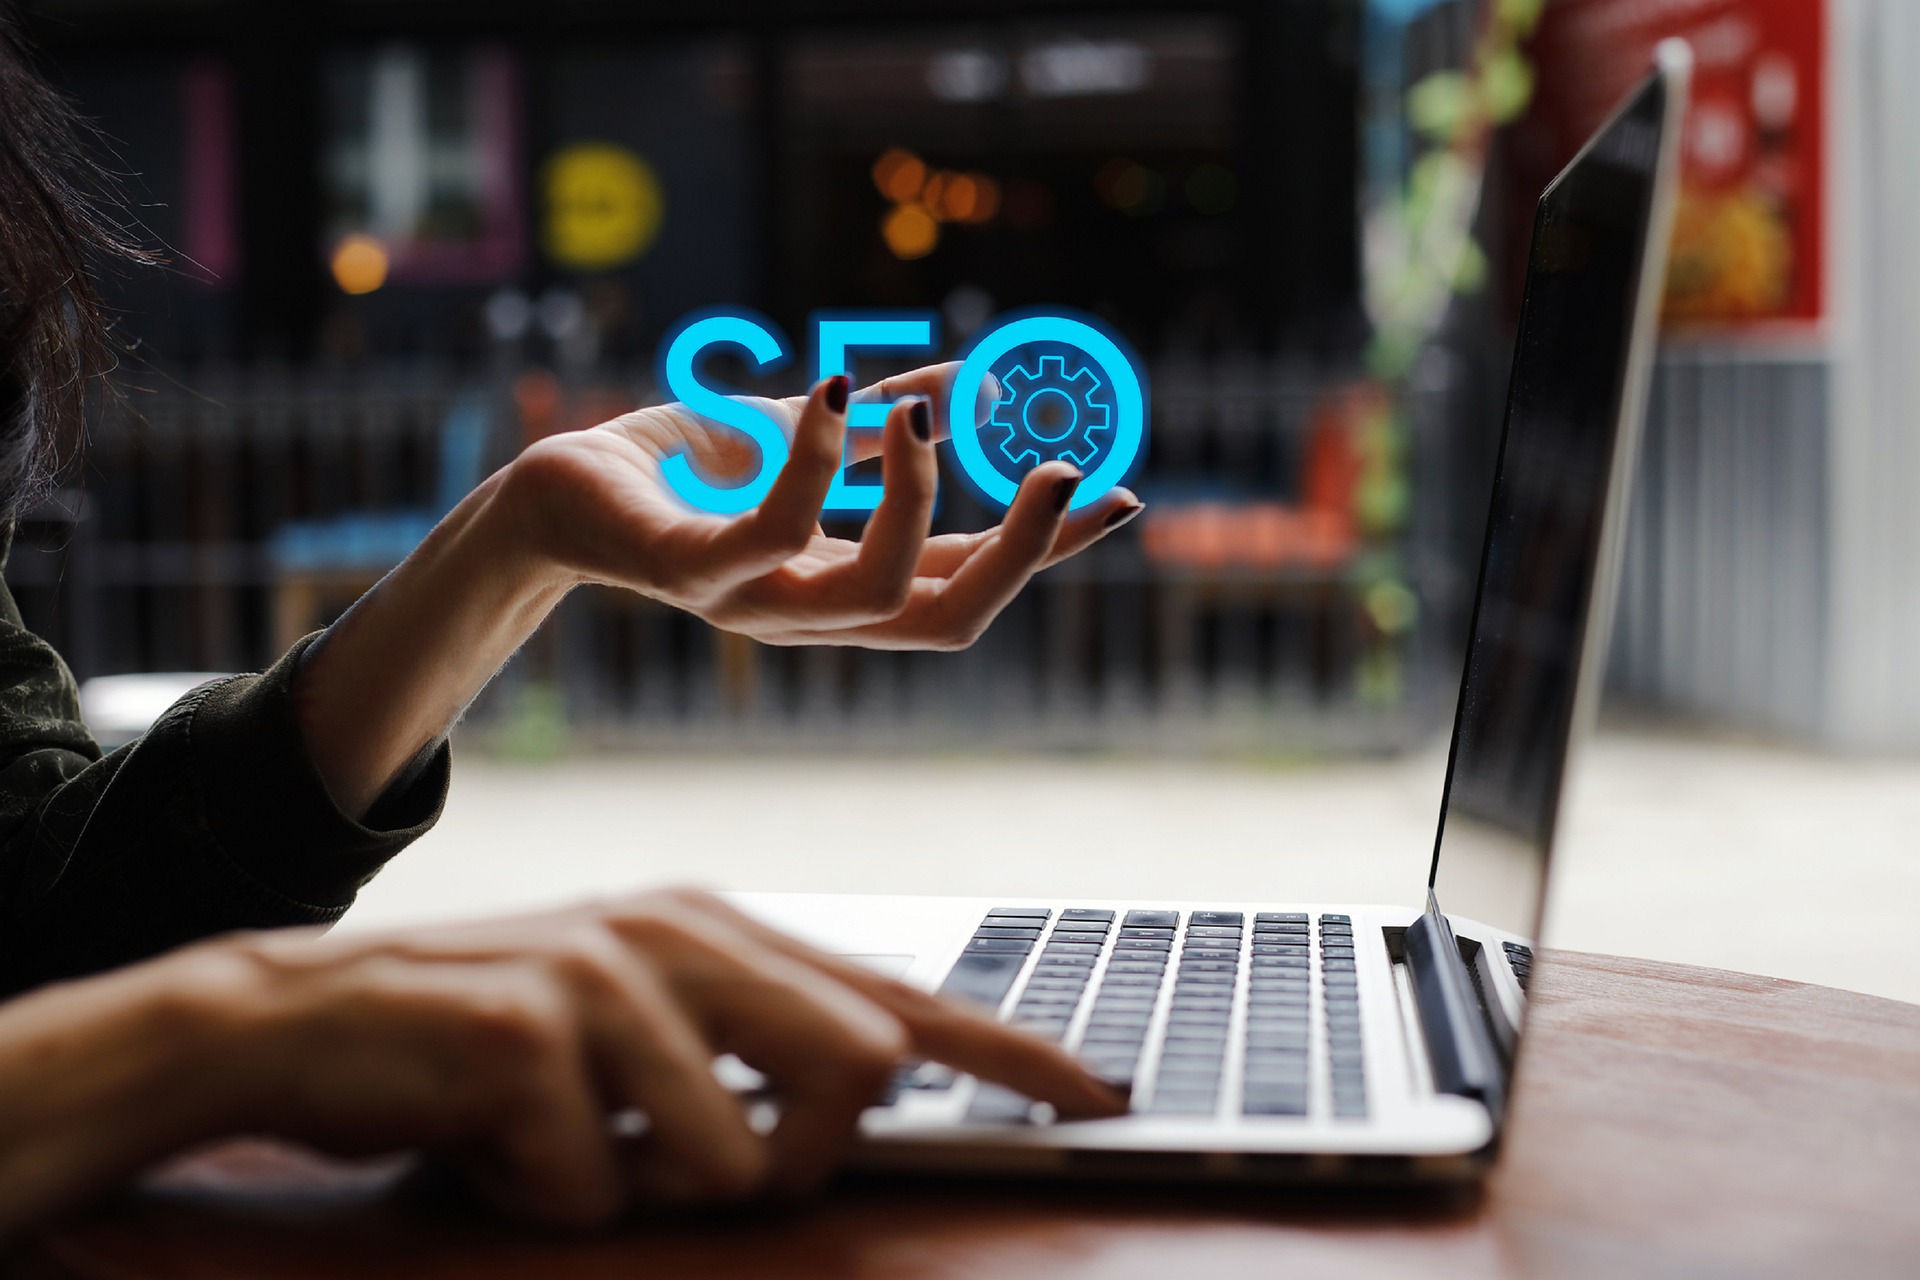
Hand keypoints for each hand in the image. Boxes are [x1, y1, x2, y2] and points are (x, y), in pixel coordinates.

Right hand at [164, 890, 1123, 1225]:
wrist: (298, 1019)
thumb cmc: (486, 1040)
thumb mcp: (633, 1024)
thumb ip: (747, 1045)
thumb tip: (871, 1081)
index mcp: (719, 929)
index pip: (897, 998)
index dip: (1006, 1049)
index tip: (1097, 1090)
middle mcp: (681, 932)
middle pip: (853, 1073)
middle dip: (788, 1157)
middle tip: (672, 1158)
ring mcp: (606, 973)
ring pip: (729, 1159)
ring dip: (640, 1189)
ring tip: (558, 1142)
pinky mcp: (526, 1029)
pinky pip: (596, 1189)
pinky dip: (544, 1198)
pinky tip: (491, 1146)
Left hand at [292, 363, 1144, 816]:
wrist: (553, 490)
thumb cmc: (680, 472)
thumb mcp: (802, 443)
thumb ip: (880, 437)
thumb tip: (969, 384)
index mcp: (847, 586)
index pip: (971, 584)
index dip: (1049, 551)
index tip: (1121, 496)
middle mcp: (813, 614)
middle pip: (950, 617)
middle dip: (1022, 550)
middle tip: (1058, 465)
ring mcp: (755, 604)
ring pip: (881, 592)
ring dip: (921, 499)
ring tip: (922, 414)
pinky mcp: (693, 571)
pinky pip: (777, 531)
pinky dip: (818, 460)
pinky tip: (833, 388)